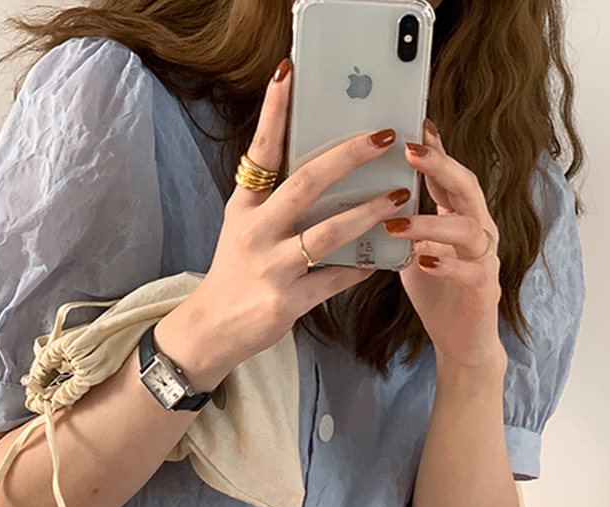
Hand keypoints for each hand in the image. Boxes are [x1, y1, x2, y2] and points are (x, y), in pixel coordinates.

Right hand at [180, 57, 413, 369]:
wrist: (212, 329)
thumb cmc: (236, 273)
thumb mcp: (245, 230)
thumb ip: (275, 202)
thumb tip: (325, 172)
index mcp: (244, 207)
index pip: (261, 151)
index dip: (274, 112)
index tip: (289, 73)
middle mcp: (255, 231)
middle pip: (307, 183)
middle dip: (349, 156)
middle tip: (384, 137)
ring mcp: (270, 267)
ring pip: (329, 233)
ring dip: (368, 214)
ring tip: (397, 198)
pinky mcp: (286, 300)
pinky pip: (334, 279)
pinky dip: (358, 269)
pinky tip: (378, 260)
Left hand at [384, 118, 505, 370]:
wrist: (460, 341)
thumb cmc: (435, 291)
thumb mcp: (414, 247)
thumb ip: (402, 219)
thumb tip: (365, 191)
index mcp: (460, 217)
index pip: (449, 175)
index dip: (435, 150)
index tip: (414, 124)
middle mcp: (478, 231)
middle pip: (468, 187)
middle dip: (440, 166)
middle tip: (410, 151)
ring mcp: (485, 260)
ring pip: (468, 230)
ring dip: (431, 223)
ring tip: (397, 222)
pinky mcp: (483, 291)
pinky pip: (470, 272)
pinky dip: (447, 265)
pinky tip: (424, 261)